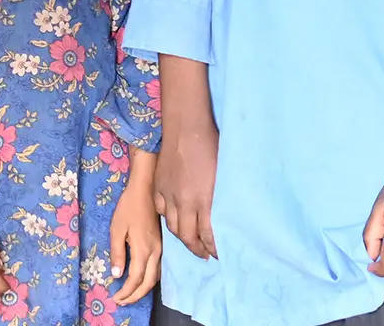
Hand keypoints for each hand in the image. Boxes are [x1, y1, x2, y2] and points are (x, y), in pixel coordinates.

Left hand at [111, 161, 161, 304]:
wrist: (146, 190)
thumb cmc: (128, 207)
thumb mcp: (117, 229)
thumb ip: (118, 253)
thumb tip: (117, 275)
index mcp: (143, 249)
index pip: (135, 279)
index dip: (126, 292)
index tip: (116, 299)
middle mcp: (155, 252)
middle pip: (148, 282)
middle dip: (135, 295)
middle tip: (122, 301)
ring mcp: (161, 249)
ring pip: (155, 277)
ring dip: (143, 289)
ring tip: (129, 295)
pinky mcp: (161, 245)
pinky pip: (158, 268)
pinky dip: (149, 279)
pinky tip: (141, 280)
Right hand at [154, 120, 218, 258]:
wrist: (186, 128)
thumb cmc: (212, 147)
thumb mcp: (223, 177)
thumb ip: (221, 200)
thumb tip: (224, 216)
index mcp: (204, 200)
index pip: (208, 234)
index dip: (214, 247)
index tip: (220, 254)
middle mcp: (184, 201)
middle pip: (187, 235)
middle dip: (197, 248)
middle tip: (206, 254)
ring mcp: (168, 194)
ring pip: (172, 226)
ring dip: (182, 237)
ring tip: (190, 241)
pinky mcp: (158, 186)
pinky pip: (161, 210)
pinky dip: (168, 218)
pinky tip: (175, 218)